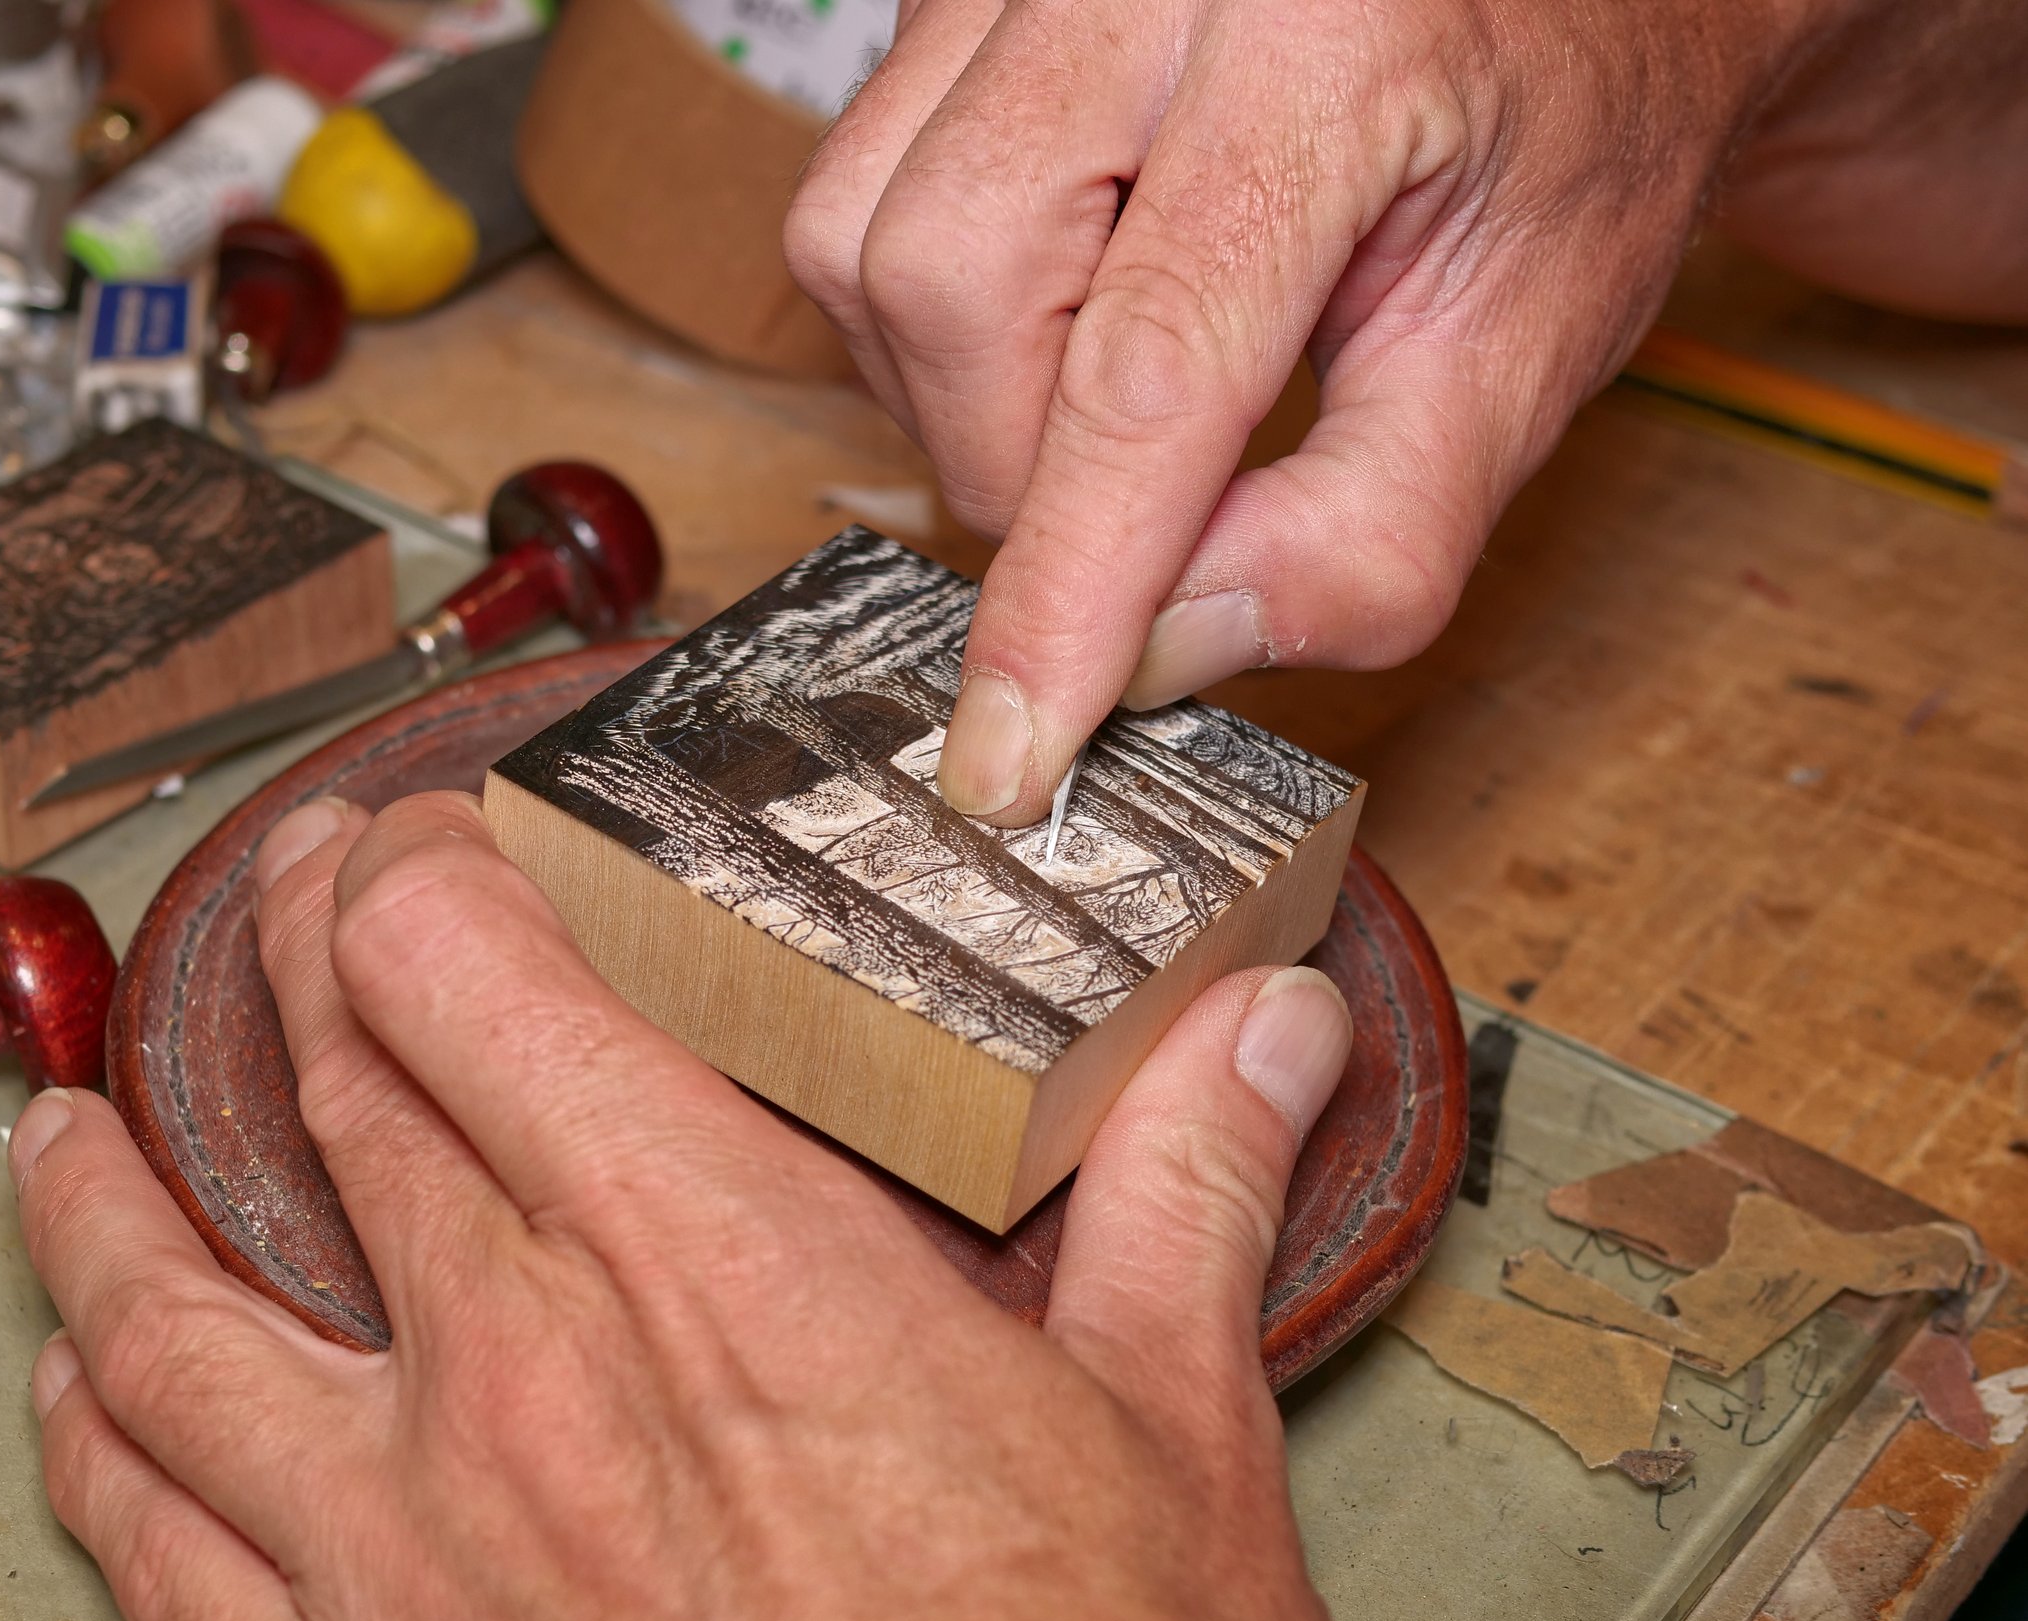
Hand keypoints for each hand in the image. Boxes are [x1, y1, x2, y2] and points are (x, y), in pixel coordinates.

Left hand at [12, 791, 1367, 1620]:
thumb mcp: (1178, 1444)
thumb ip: (1183, 1199)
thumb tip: (1259, 1040)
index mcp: (717, 1264)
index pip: (462, 972)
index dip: (406, 869)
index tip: (410, 844)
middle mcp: (526, 1379)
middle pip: (329, 1092)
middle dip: (290, 961)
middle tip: (285, 906)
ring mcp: (413, 1559)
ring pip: (163, 1318)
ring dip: (99, 1202)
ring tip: (63, 1140)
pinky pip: (152, 1551)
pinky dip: (91, 1449)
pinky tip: (77, 1403)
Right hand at [785, 0, 2027, 825]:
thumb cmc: (1555, 148)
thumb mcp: (1530, 354)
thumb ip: (1375, 531)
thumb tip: (1162, 653)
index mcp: (1333, 40)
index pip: (1146, 362)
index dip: (1069, 586)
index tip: (1011, 756)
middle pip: (955, 284)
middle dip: (1020, 469)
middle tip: (1147, 513)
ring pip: (867, 247)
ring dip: (969, 398)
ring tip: (1115, 394)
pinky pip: (858, 201)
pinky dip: (937, 320)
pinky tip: (1060, 315)